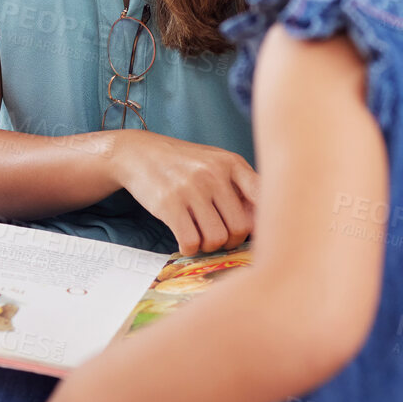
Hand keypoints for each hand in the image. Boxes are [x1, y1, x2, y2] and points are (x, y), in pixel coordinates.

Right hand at [111, 131, 258, 253]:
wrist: (138, 152)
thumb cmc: (184, 165)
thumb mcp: (216, 163)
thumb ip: (241, 188)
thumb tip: (262, 226)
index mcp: (232, 163)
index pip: (264, 198)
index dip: (264, 223)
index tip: (252, 232)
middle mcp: (214, 174)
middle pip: (241, 228)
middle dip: (232, 241)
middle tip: (219, 237)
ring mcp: (191, 188)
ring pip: (216, 239)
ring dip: (209, 246)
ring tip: (200, 237)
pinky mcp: (168, 204)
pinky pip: (191, 242)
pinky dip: (189, 248)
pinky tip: (185, 240)